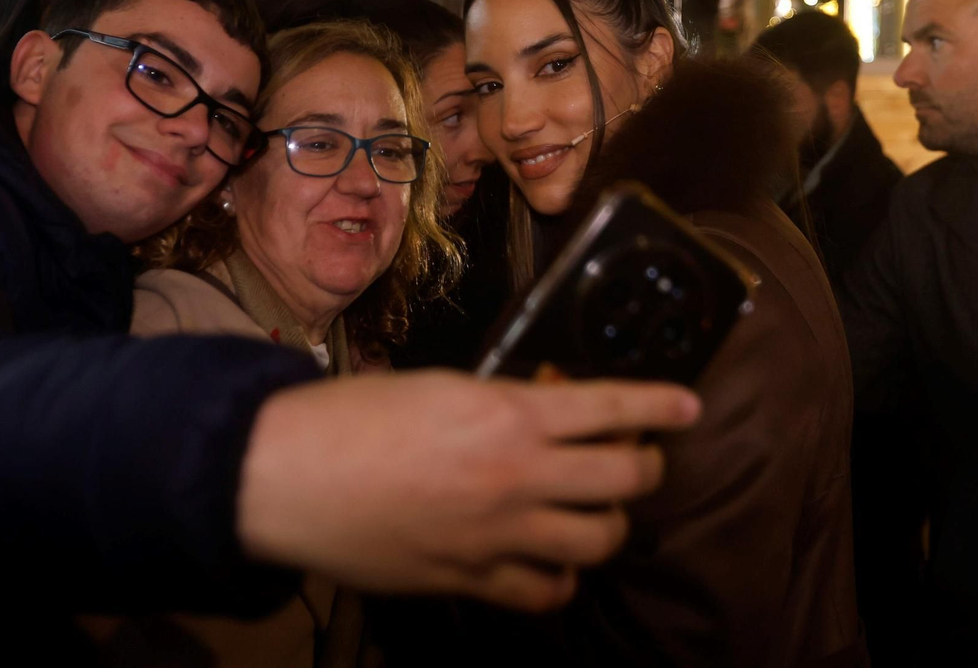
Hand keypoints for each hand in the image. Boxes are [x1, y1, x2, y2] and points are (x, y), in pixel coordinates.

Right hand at [237, 371, 700, 611]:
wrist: (289, 475)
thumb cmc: (352, 415)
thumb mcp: (439, 386)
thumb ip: (500, 402)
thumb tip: (539, 413)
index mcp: (510, 414)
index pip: (613, 406)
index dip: (660, 403)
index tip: (688, 403)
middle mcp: (519, 476)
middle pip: (625, 477)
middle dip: (646, 463)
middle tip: (638, 455)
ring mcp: (499, 535)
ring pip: (599, 540)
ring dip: (612, 521)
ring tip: (601, 508)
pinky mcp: (471, 579)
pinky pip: (545, 592)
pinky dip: (562, 578)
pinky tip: (555, 563)